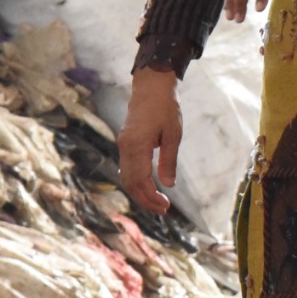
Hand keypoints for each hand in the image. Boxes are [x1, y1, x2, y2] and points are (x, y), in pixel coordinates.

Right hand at [117, 67, 183, 215]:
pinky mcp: (125, 143)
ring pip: (126, 177)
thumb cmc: (165, 108)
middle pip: (130, 183)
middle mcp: (125, 148)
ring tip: (157, 203)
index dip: (151, 198)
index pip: (140, 181)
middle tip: (163, 210)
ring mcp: (123, 145)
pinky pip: (127, 168)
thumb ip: (169, 161)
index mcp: (137, 146)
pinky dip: (136, 182)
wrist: (151, 86)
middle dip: (145, 200)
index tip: (165, 207)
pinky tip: (148, 187)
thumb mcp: (173, 135)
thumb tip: (168, 185)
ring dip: (140, 192)